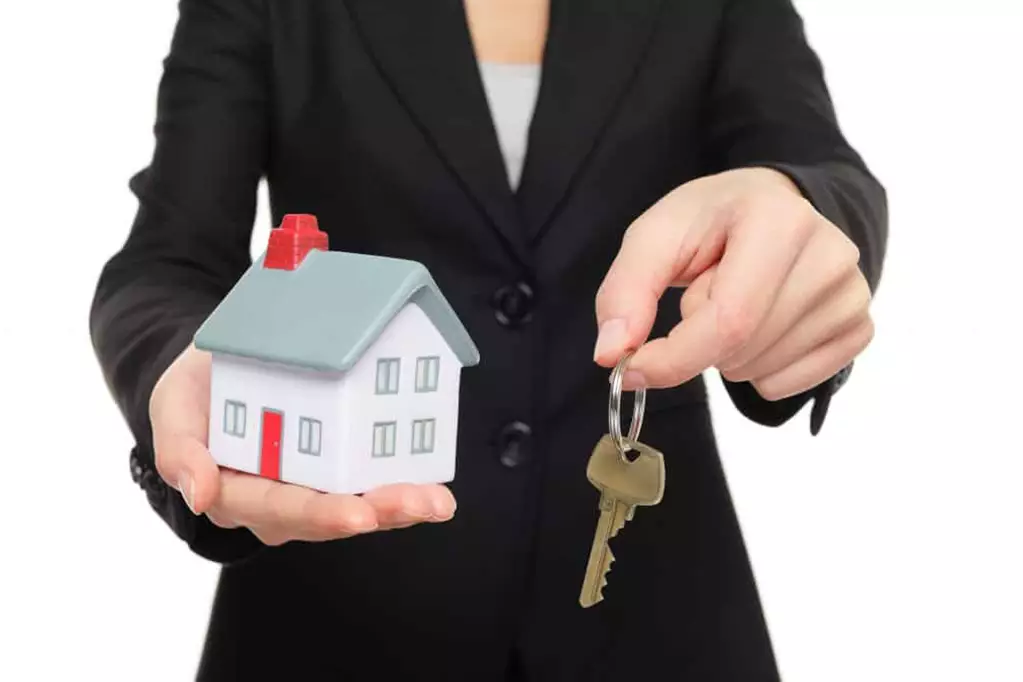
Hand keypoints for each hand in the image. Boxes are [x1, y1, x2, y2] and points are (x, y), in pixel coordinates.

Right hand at [149, 345, 456, 545]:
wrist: (215, 370)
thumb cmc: (193, 392)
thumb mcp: (172, 407)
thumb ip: (179, 451)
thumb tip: (200, 494)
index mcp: (234, 491)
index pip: (279, 508)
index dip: (320, 513)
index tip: (358, 513)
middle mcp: (278, 500)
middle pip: (331, 515)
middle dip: (381, 512)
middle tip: (423, 503)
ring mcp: (311, 487)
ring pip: (358, 505)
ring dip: (400, 504)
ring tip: (438, 501)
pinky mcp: (336, 470)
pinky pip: (369, 482)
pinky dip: (402, 481)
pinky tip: (433, 480)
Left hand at [594, 167, 873, 399]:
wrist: (771, 207)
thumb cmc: (712, 221)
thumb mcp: (655, 237)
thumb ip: (625, 292)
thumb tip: (612, 354)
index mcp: (779, 220)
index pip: (728, 320)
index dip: (672, 357)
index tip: (631, 367)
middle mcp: (830, 255)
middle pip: (743, 349)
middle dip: (699, 344)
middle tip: (703, 295)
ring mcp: (852, 293)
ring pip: (764, 371)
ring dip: (728, 356)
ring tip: (735, 303)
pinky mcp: (859, 325)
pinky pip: (793, 383)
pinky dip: (761, 370)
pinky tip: (761, 326)